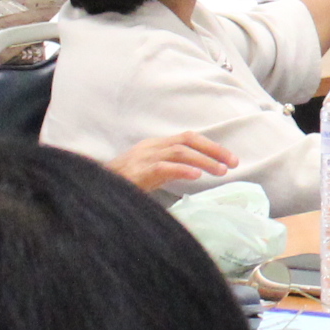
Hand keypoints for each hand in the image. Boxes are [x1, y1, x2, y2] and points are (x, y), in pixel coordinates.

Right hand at [111, 131, 241, 192]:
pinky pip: (163, 167)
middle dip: (214, 150)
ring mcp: (143, 158)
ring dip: (204, 160)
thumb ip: (171, 170)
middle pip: (187, 140)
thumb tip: (198, 172)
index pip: (188, 139)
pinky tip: (197, 175)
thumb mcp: (150, 174)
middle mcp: (150, 147)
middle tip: (235, 163)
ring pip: (179, 151)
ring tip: (222, 171)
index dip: (211, 146)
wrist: (94, 191)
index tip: (230, 160)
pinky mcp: (137, 172)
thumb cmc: (122, 186)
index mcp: (154, 146)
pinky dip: (182, 169)